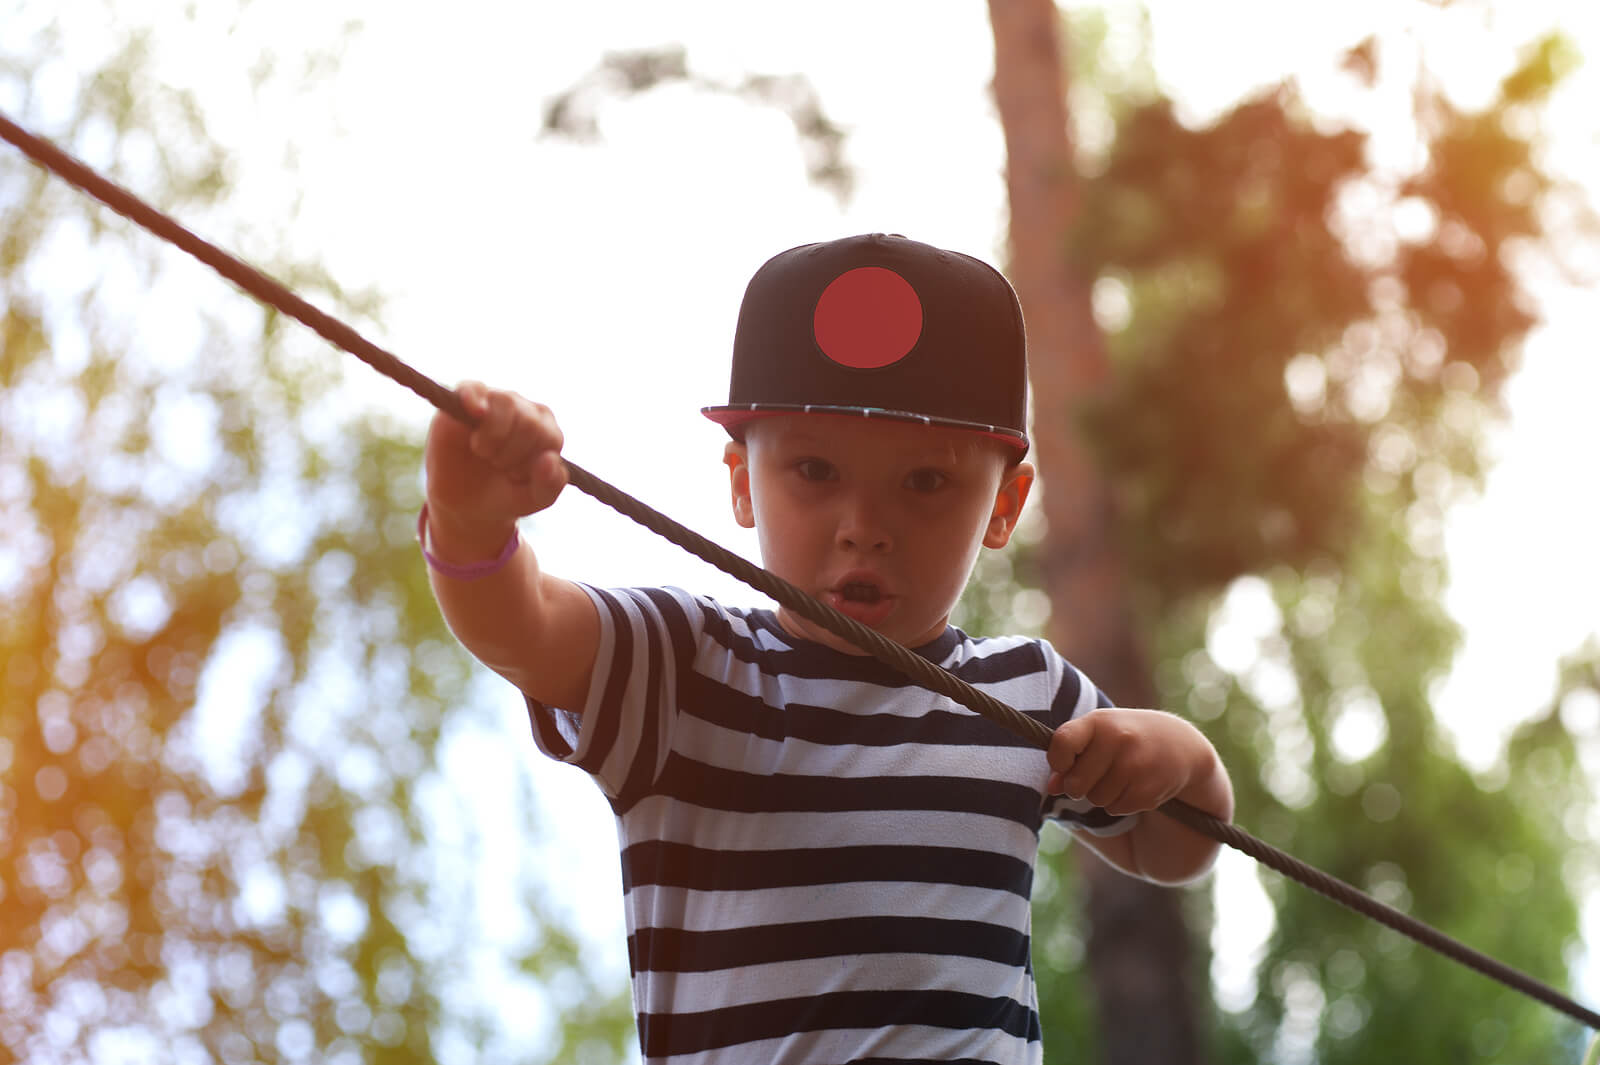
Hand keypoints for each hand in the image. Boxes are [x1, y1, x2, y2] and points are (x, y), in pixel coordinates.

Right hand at [423, 382, 566, 546]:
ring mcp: (493, 401)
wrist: (463, 503)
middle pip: (530, 423)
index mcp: (546, 429)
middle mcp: (523, 408)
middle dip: (512, 455)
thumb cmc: (503, 495)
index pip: (551, 438)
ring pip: (507, 404)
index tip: (514, 476)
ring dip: (493, 439)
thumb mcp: (532, 500)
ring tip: (484, 454)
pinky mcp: (463, 401)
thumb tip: (549, 458)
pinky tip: (477, 413)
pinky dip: (475, 399)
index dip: (530, 464)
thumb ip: (550, 485)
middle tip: (497, 466)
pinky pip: (473, 389)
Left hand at [1046, 708, 1206, 817]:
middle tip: (1094, 775)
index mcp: (1100, 721)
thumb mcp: (1099, 734)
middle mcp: (1118, 740)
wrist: (1179, 744)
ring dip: (1102, 794)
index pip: (1062, 743)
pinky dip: (1120, 803)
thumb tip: (1052, 788)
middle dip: (1079, 787)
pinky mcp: (1149, 789)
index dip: (1057, 761)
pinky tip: (1134, 784)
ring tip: (1120, 776)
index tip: (1065, 764)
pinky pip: (1116, 809)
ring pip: (1096, 799)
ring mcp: (1136, 765)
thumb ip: (1071, 755)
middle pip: (1076, 784)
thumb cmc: (1125, 738)